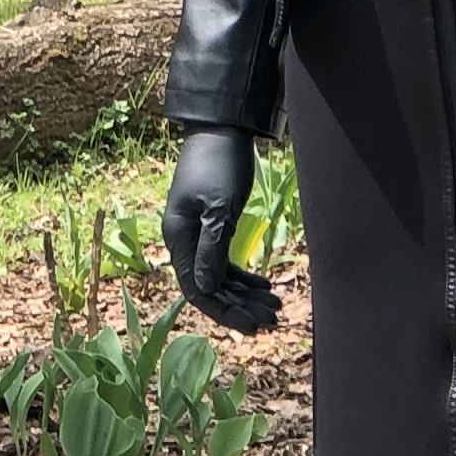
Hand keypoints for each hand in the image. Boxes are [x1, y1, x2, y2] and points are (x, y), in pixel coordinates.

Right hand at [160, 125, 281, 332]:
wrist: (222, 128)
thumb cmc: (220, 164)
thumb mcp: (219, 207)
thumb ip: (211, 249)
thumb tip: (203, 289)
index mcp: (179, 237)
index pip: (197, 289)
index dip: (223, 312)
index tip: (251, 327)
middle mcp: (184, 240)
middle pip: (210, 287)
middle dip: (240, 307)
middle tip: (273, 320)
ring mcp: (197, 234)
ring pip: (220, 277)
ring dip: (245, 294)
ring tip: (275, 306)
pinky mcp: (212, 225)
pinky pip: (224, 261)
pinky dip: (244, 276)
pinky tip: (264, 285)